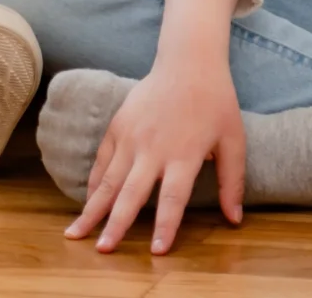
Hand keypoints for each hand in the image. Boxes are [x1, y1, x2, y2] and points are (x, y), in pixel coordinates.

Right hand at [68, 0, 245, 255]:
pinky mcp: (118, 126)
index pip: (173, 198)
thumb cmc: (216, 102)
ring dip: (92, 209)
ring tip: (76, 234)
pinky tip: (87, 202)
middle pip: (131, 194)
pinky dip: (94, 182)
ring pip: (109, 180)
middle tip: (103, 250)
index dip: (166, 225)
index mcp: (184, 154)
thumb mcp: (234, 139)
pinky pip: (102, 160)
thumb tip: (235, 220)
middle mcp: (154, 149)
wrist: (189, 61)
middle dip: (116, 225)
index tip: (157, 251)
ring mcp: (131, 136)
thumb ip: (233, 181)